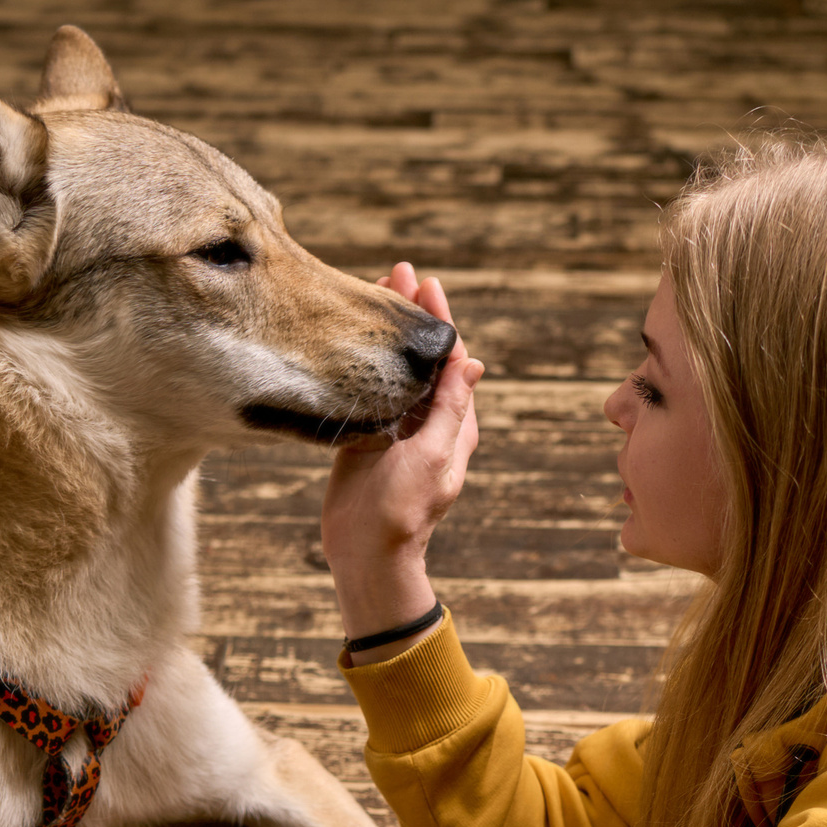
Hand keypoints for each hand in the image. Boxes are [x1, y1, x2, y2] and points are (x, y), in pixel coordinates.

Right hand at [323, 263, 484, 660]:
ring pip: (398, 367)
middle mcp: (430, 421)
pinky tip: (354, 339)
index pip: (452, 359)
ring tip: (377, 290)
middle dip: (413, 314)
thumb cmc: (403, 511)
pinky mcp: (370, 437)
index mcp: (454, 424)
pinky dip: (367, 359)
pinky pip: (373, 389)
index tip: (426, 283)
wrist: (367, 555)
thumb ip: (451, 409)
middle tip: (398, 271)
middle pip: (424, 356)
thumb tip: (473, 361)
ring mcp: (400, 428)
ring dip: (389, 330)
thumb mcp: (433, 456)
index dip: (439, 319)